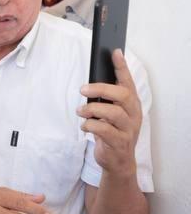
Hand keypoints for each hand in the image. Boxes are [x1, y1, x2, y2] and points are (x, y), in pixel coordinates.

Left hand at [79, 49, 141, 176]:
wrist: (117, 161)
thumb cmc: (111, 132)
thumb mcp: (110, 115)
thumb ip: (104, 101)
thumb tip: (89, 87)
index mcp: (131, 104)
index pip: (128, 82)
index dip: (121, 67)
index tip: (115, 52)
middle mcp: (133, 114)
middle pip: (122, 95)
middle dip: (101, 89)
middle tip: (83, 89)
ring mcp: (128, 128)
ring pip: (114, 113)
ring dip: (92, 109)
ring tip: (81, 111)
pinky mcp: (119, 142)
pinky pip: (104, 130)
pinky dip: (90, 125)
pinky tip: (85, 126)